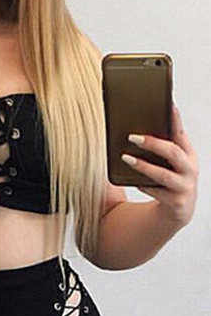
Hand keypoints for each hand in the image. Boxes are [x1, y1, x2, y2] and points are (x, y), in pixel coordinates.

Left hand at [121, 104, 197, 225]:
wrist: (178, 211)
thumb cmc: (168, 181)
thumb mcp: (168, 164)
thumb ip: (159, 150)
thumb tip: (134, 133)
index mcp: (188, 154)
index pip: (181, 133)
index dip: (175, 119)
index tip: (167, 104)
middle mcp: (190, 168)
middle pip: (172, 152)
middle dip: (153, 143)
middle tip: (132, 137)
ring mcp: (184, 186)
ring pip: (163, 174)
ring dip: (143, 166)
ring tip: (126, 158)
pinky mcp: (176, 202)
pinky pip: (156, 192)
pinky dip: (144, 186)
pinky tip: (133, 181)